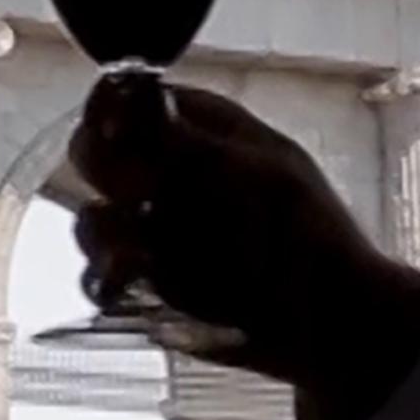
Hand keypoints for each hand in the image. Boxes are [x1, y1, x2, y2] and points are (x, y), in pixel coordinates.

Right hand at [69, 78, 419, 408]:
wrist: (327, 324)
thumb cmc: (307, 237)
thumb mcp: (257, 178)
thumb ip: (190, 144)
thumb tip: (135, 95)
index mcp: (205, 128)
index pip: (129, 98)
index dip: (109, 114)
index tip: (116, 139)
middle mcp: (173, 172)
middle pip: (97, 154)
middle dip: (107, 177)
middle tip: (138, 199)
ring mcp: (159, 228)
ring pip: (93, 216)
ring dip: (105, 235)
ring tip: (140, 256)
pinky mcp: (153, 280)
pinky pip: (102, 271)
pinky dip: (107, 276)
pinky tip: (132, 281)